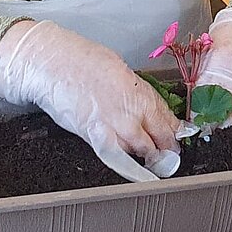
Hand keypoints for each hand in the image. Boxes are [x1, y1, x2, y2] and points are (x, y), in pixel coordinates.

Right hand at [0, 20, 182, 180]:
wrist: (54, 65)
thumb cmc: (82, 60)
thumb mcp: (118, 69)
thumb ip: (132, 90)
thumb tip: (142, 104)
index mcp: (139, 90)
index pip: (165, 116)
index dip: (174, 129)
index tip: (178, 136)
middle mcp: (130, 110)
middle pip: (158, 136)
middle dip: (167, 148)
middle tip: (171, 155)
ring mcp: (113, 126)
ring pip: (140, 149)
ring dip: (148, 156)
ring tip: (153, 161)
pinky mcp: (93, 137)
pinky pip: (117, 156)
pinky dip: (129, 165)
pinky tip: (137, 171)